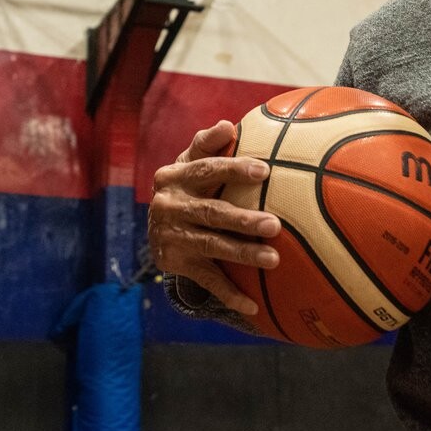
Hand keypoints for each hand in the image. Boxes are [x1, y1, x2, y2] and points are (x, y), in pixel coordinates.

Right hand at [148, 120, 280, 314]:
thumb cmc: (188, 185)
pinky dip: (229, 294)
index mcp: (173, 177)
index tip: (264, 170)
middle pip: (211, 213)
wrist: (156, 227)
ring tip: (274, 259)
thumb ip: (207, 143)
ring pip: (212, 247)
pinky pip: (207, 279)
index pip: (205, 170)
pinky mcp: (175, 263)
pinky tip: (253, 305)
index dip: (233, 169)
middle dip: (243, 220)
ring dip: (243, 254)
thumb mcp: (189, 162)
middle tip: (274, 225)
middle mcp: (169, 206)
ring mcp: (172, 237)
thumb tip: (227, 124)